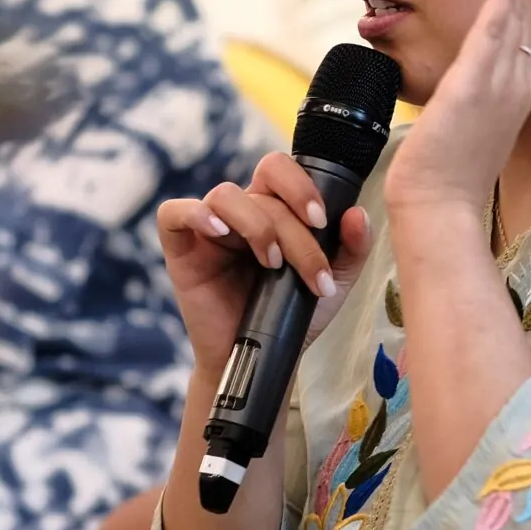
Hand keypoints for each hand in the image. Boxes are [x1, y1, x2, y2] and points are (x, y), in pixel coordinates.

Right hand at [156, 154, 372, 380]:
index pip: (280, 170)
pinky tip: (220, 234)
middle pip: (263, 191)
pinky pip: (173, 213)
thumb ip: (351, 248)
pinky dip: (196, 214)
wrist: (262, 360)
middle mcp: (240, 212)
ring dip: (256, 226)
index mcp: (272, 209)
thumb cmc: (292, 316)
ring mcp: (208, 228)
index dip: (301, 186)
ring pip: (225, 195)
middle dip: (293, 229)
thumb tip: (357, 213)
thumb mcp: (333, 283)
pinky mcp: (180, 249)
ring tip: (272, 264)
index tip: (322, 220)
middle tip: (309, 266)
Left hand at [383, 0, 530, 219]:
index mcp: (511, 89)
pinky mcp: (478, 86)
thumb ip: (465, 98)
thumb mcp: (459, 126)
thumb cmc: (442, 178)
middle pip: (519, 6)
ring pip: (512, 8)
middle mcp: (515, 81)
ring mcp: (501, 83)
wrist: (437, 210)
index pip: (515, 23)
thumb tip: (456, 85)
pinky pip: (498, 31)